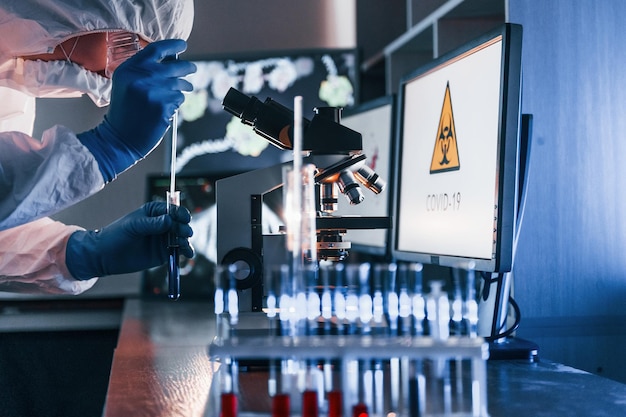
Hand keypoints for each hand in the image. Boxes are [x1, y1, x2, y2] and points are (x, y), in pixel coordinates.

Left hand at [66, 202, 193, 279]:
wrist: (106, 256)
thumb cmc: (116, 235)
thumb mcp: (133, 226)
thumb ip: (151, 223)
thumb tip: (169, 220)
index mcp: (155, 212)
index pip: (173, 210)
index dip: (180, 214)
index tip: (184, 219)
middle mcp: (163, 224)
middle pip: (180, 223)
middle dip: (184, 228)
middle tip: (184, 234)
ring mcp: (164, 238)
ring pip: (182, 237)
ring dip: (186, 240)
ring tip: (184, 245)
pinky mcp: (164, 252)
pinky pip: (180, 250)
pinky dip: (186, 251)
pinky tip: (188, 254)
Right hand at [77, 39, 196, 181]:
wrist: (119, 137)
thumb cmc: (125, 111)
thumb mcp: (127, 84)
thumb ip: (145, 70)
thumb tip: (172, 59)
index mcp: (129, 69)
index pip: (155, 49)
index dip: (172, 45)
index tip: (182, 45)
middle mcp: (141, 77)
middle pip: (174, 66)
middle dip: (187, 67)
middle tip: (192, 68)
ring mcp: (153, 91)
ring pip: (179, 84)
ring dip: (184, 87)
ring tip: (182, 90)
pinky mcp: (163, 106)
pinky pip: (179, 99)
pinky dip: (176, 103)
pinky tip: (166, 108)